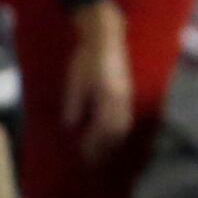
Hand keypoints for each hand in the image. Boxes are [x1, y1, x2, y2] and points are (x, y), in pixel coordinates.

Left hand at [62, 1, 136, 160]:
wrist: (104, 37)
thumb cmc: (86, 58)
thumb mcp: (74, 82)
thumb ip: (74, 105)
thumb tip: (71, 127)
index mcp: (107, 98)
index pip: (102, 129)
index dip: (93, 145)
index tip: (83, 155)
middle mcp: (120, 100)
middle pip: (116, 132)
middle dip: (104, 148)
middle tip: (91, 160)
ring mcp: (126, 96)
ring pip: (123, 126)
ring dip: (112, 141)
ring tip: (101, 151)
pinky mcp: (126, 92)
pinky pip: (125, 117)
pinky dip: (118, 130)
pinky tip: (109, 133)